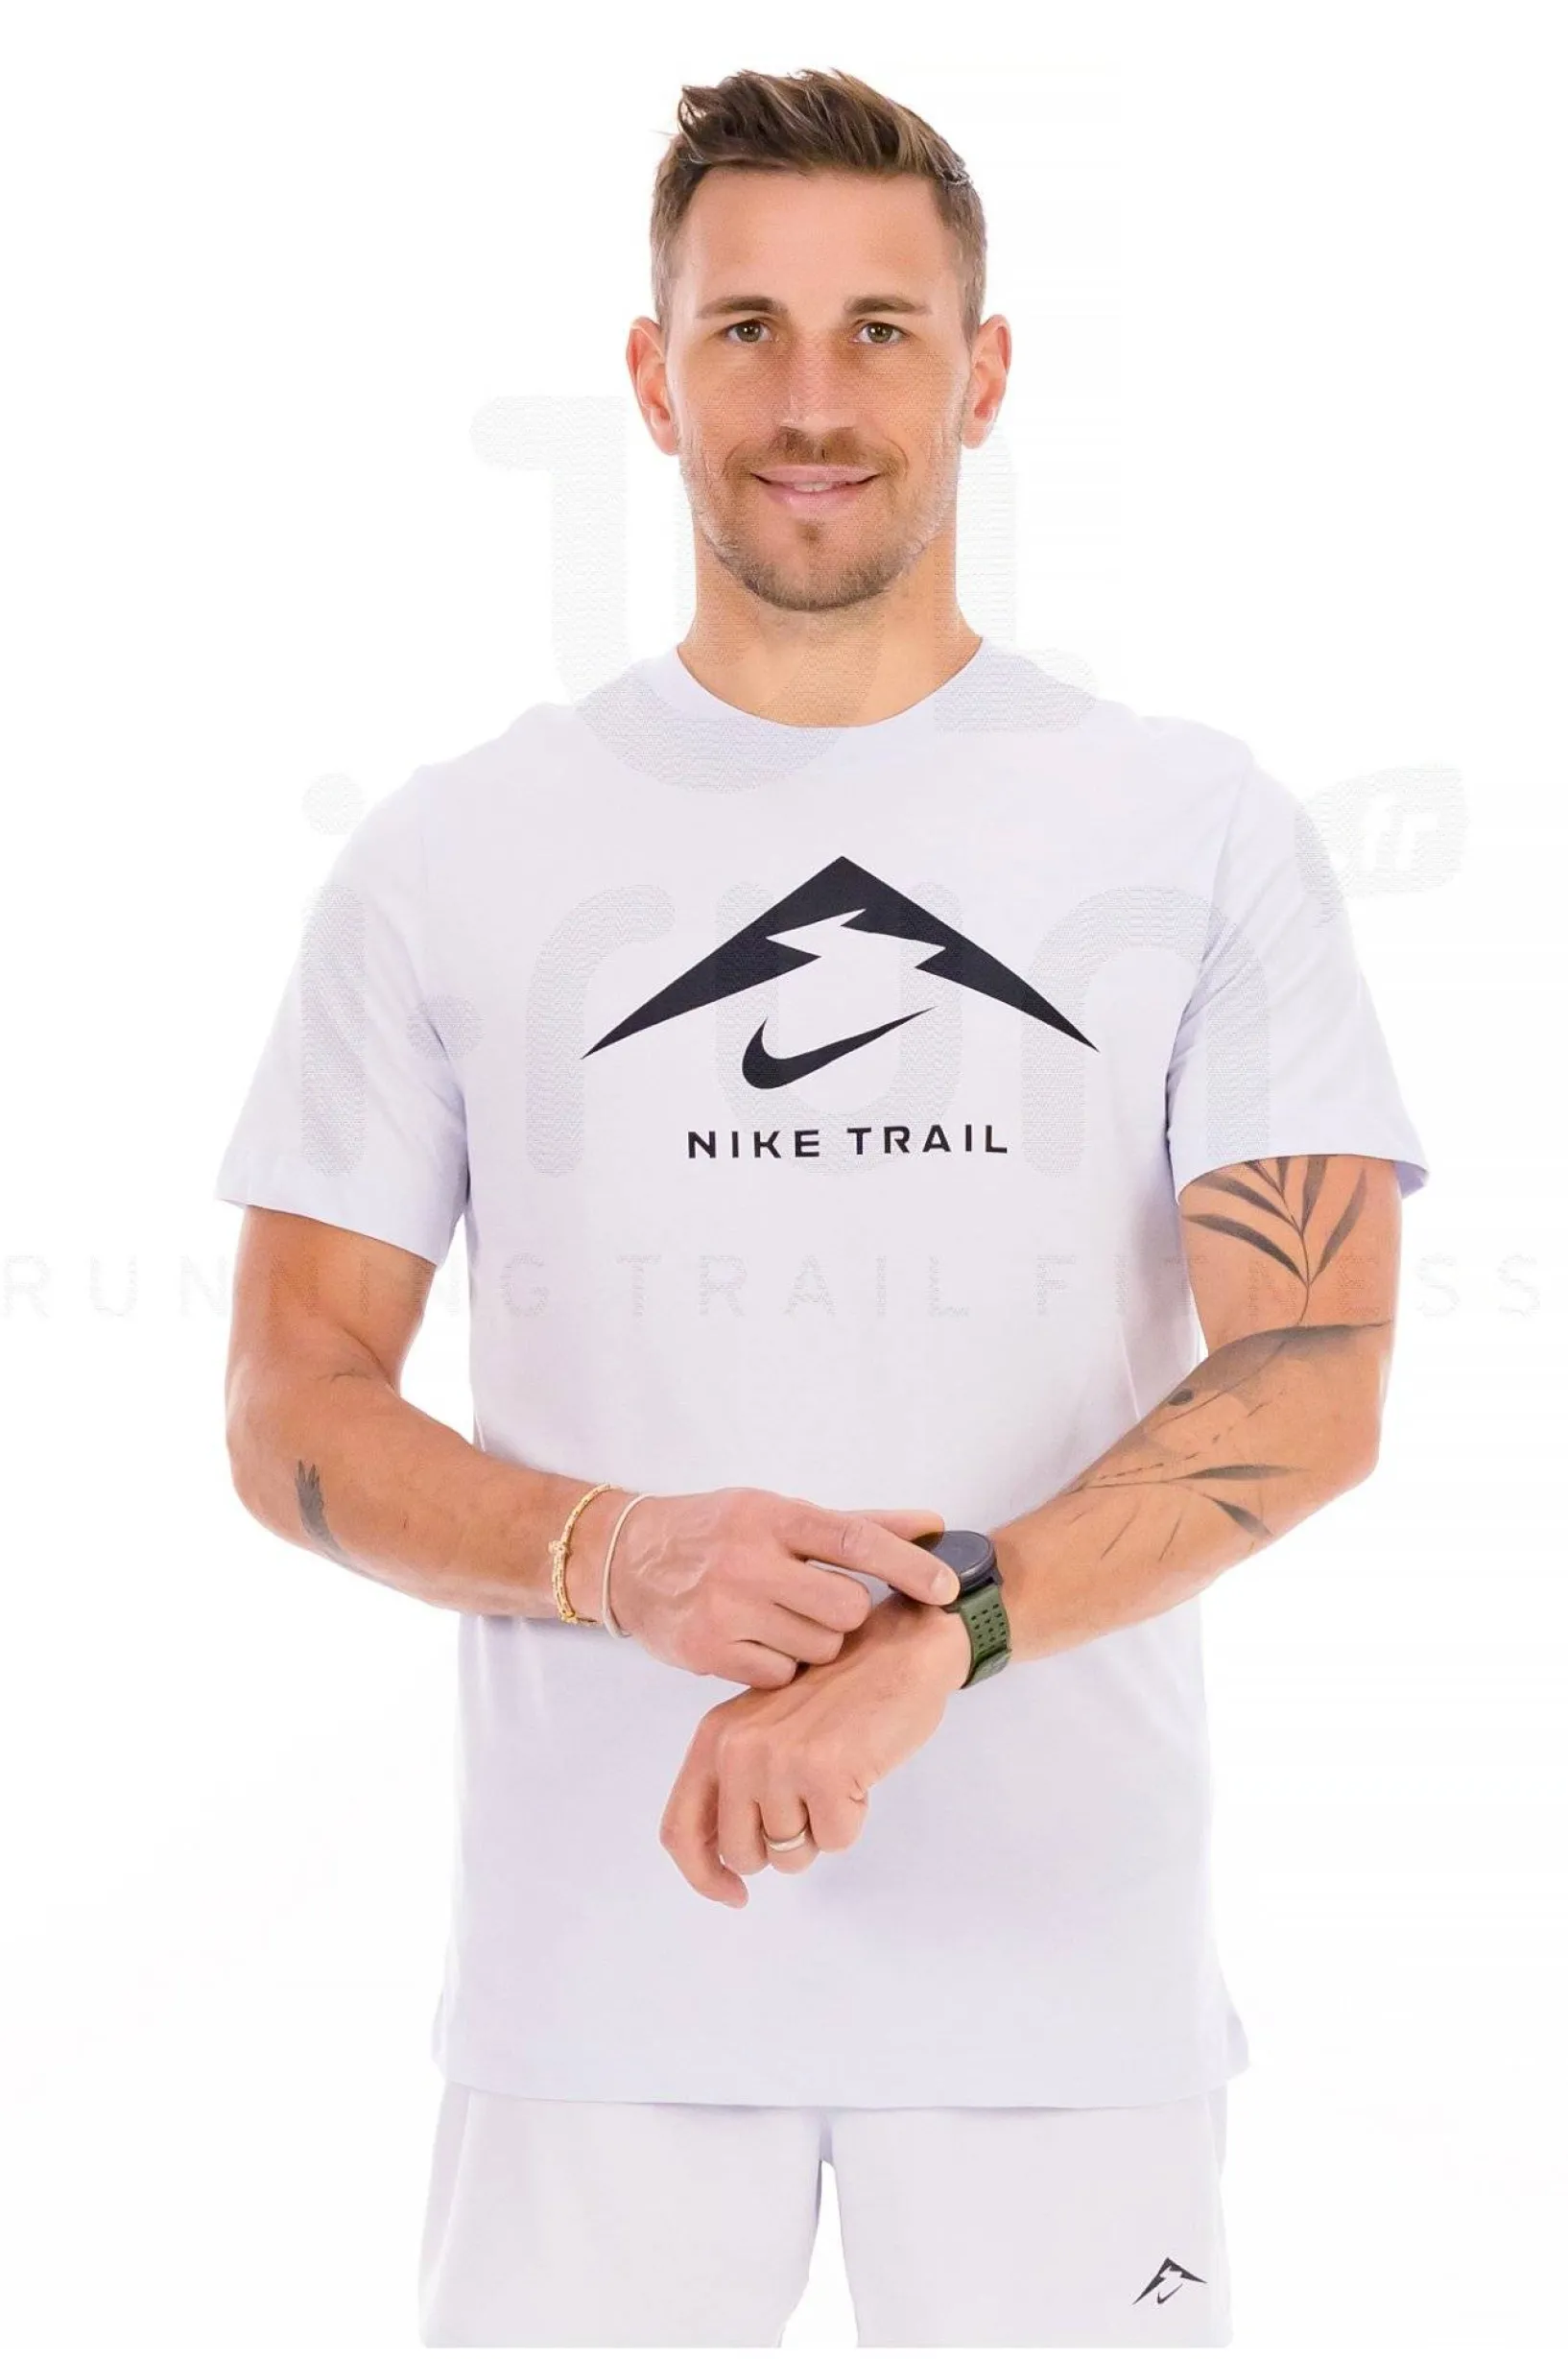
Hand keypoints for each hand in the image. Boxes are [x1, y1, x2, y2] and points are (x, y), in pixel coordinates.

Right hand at [607, 1487, 956, 1687]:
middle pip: (845, 1607)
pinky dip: (780, 1665)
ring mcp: (725, 1609)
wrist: (629, 1559)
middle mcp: (748, 1560)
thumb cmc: (719, 1531)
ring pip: (817, 1647)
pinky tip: (757, 1641)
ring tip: (781, 1619)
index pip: (854, 1540)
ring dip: (813, 1642)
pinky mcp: (707, 1651)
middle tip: (820, 1603)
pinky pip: (780, 1675)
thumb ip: (860, 1525)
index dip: (907, 1564)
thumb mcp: (780, 1513)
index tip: (947, 1586)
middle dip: (845, 1613)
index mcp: (772, 1516)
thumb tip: (935, 1524)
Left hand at [657, 1595, 972, 1905]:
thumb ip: (736, 1781)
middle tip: (811, 1805)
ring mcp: (779, 1760)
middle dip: (780, 1848)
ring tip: (836, 1776)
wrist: (898, 1650)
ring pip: (791, 1853)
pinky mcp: (824, 1771)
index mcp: (714, 1737)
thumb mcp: (765, 1726)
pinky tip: (859, 1772)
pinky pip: (835, 1840)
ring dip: (820, 1829)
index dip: (704, 1875)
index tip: (735, 1894)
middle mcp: (737, 1749)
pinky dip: (853, 1818)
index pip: (680, 1830)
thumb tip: (724, 1861)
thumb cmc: (838, 1692)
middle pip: (742, 1852)